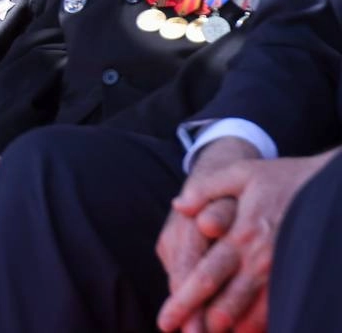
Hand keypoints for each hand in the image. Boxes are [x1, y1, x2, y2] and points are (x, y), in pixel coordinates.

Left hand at [158, 152, 331, 331]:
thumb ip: (205, 188)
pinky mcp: (299, 277)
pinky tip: (247, 332)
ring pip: (254, 314)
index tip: (165, 321)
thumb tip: (178, 205)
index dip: (184, 300)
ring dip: (232, 329)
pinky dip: (261, 325)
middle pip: (226, 302)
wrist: (329, 186)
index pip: (205, 275)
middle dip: (202, 323)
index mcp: (241, 235)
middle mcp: (261, 260)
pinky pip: (279, 309)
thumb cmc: (280, 179)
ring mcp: (283, 272)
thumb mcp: (240, 173)